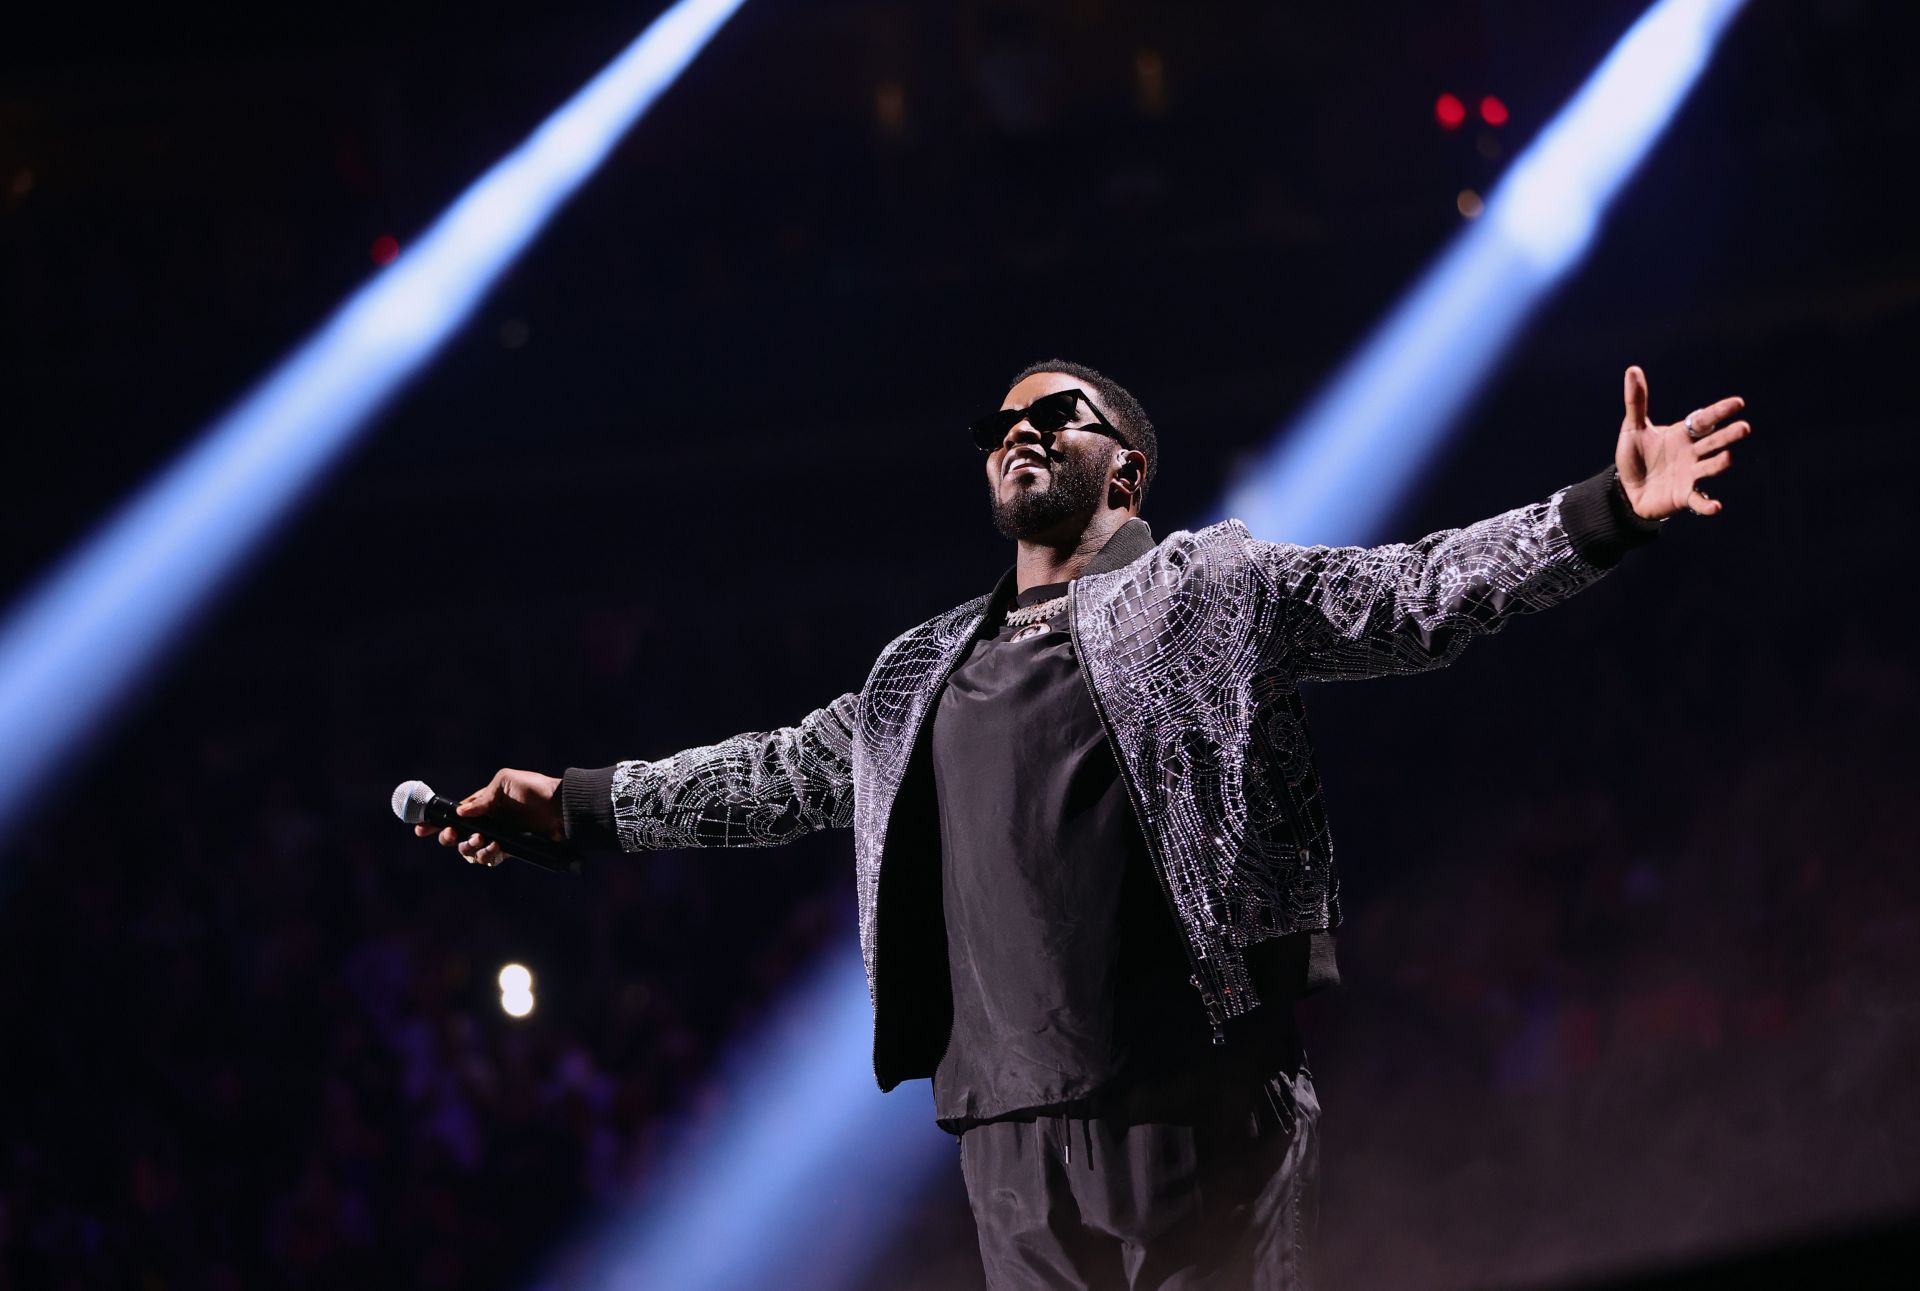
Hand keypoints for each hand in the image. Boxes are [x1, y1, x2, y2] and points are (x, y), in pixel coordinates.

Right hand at [413, 768, 562, 866]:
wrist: (562, 809)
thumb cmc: (535, 789)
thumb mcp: (506, 782)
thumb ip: (483, 798)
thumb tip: (461, 814)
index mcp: (482, 804)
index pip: (453, 815)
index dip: (434, 823)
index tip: (420, 829)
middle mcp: (486, 822)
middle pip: (455, 837)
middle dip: (449, 838)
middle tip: (452, 835)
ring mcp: (497, 837)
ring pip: (470, 851)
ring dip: (470, 848)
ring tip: (484, 841)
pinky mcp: (510, 849)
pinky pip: (488, 859)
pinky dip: (488, 856)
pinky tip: (495, 848)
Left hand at [1616, 365, 1751, 520]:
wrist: (1626, 491)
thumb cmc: (1634, 458)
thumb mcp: (1632, 427)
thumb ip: (1636, 401)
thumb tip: (1632, 369)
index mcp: (1683, 434)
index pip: (1705, 420)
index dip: (1720, 412)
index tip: (1738, 403)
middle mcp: (1692, 453)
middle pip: (1714, 442)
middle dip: (1728, 435)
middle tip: (1744, 428)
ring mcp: (1691, 475)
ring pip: (1710, 467)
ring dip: (1719, 463)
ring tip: (1728, 457)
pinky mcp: (1685, 497)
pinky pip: (1699, 501)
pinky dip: (1708, 505)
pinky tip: (1717, 507)